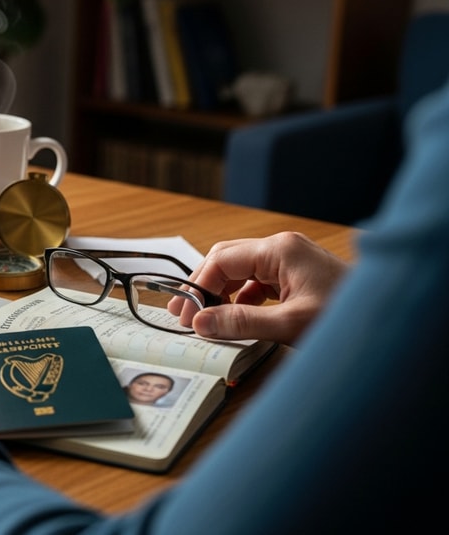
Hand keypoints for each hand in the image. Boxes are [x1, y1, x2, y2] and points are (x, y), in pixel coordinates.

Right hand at [179, 232, 348, 344]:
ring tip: (205, 318)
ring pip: (239, 271)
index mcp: (280, 250)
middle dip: (203, 287)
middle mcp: (282, 249)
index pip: (221, 260)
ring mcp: (290, 261)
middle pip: (225, 260)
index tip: (185, 315)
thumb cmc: (347, 318)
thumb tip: (201, 323)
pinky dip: (240, 298)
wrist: (389, 317)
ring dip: (220, 293)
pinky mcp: (296, 276)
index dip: (198, 288)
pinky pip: (256, 281)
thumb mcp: (289, 324)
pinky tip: (236, 316)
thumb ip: (240, 322)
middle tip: (185, 315)